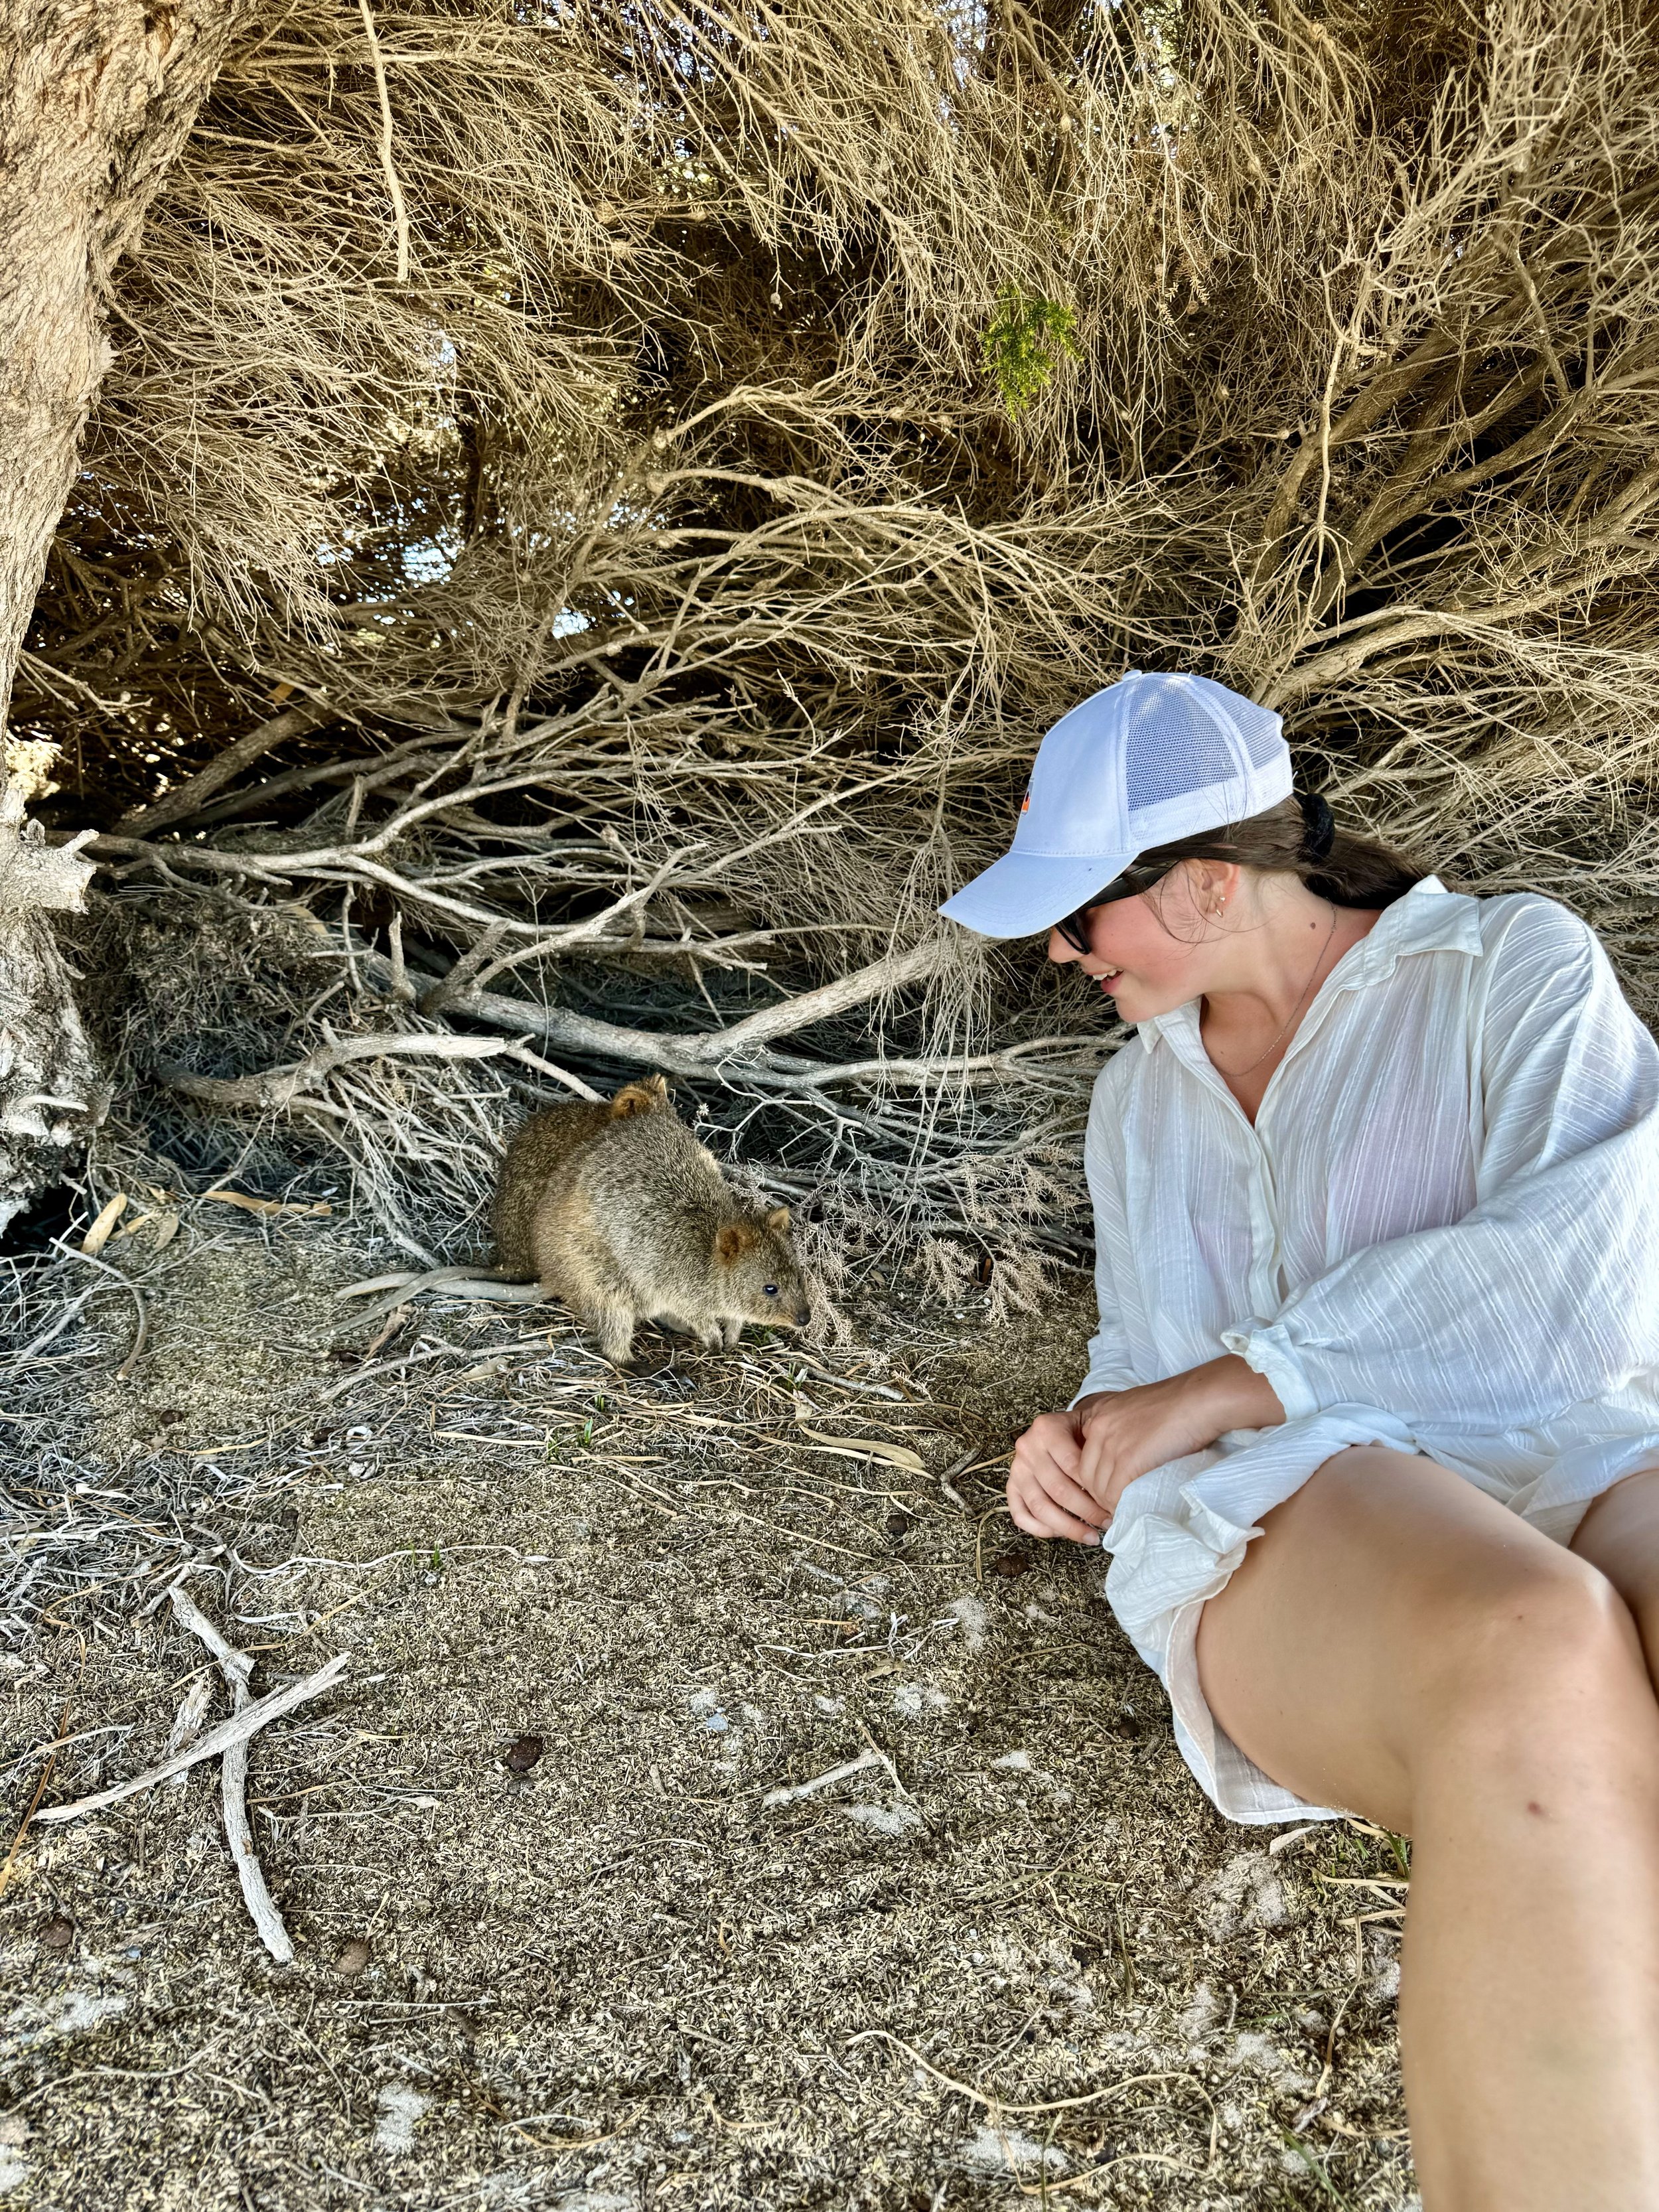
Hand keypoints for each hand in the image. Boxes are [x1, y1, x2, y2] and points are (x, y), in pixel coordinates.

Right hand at [1007, 1409, 1106, 1543]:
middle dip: (1086, 1511)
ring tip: (1091, 1536)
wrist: (1058, 1427)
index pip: (1072, 1465)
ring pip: (1040, 1507)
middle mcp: (1027, 1448)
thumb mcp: (1092, 1426)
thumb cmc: (1081, 1431)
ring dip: (1068, 1527)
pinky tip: (1062, 1533)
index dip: (1095, 1488)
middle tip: (1107, 1522)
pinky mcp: (1010, 1487)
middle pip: (1058, 1489)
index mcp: (1046, 1428)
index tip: (1114, 1502)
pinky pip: (1020, 1516)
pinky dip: (1041, 1529)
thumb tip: (1117, 1490)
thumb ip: (1100, 1450)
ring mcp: (1016, 1469)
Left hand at [1075, 1356, 1284, 1525]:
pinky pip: (1114, 1492)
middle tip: (1116, 1506)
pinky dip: (1121, 1505)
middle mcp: (1099, 1427)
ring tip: (1125, 1510)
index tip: (1107, 1489)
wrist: (1200, 1400)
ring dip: (1110, 1504)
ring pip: (1099, 1488)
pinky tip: (1132, 1508)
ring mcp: (1112, 1444)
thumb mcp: (1137, 1410)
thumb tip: (1124, 1458)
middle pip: (1086, 1475)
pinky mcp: (1128, 1459)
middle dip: (1099, 1495)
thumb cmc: (1178, 1405)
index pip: (1082, 1455)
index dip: (1095, 1477)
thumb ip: (1122, 1430)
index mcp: (1099, 1413)